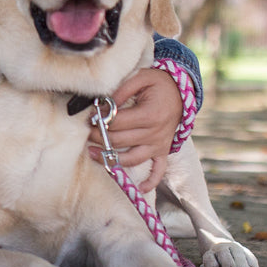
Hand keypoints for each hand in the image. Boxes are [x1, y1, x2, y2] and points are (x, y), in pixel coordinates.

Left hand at [87, 67, 181, 192]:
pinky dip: (151, 181)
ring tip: (92, 153)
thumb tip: (103, 105)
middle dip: (98, 137)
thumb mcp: (140, 77)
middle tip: (85, 132)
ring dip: (111, 159)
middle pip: (120, 141)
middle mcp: (155, 133)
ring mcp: (159, 144)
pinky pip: (158, 170)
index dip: (100, 121)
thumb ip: (121, 91)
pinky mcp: (163, 151)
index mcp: (150, 115)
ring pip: (132, 158)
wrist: (181, 92)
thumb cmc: (158, 83)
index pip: (118, 123)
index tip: (88, 118)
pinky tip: (140, 189)